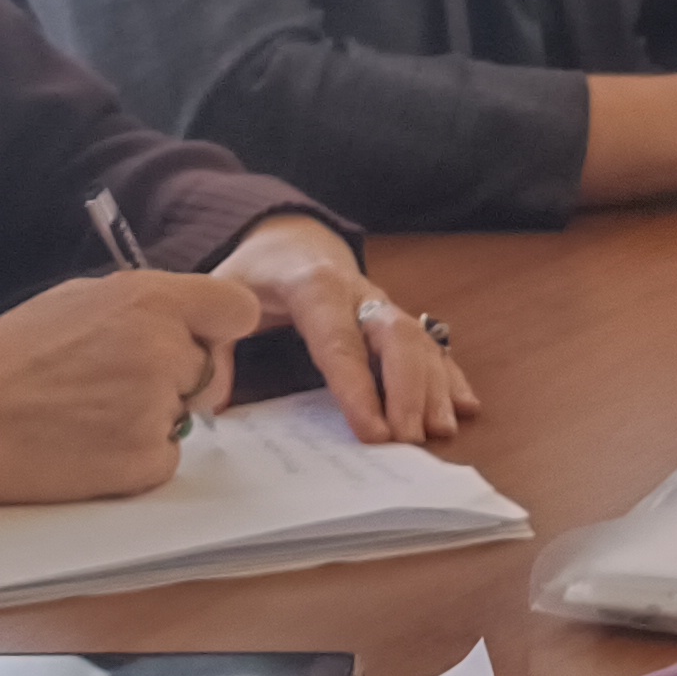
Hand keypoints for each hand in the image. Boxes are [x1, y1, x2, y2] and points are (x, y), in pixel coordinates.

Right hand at [0, 268, 259, 505]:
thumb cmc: (14, 355)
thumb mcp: (83, 298)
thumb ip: (145, 304)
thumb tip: (189, 322)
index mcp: (148, 299)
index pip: (236, 308)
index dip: (218, 326)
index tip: (199, 338)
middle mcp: (162, 349)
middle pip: (209, 368)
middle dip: (177, 376)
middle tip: (116, 383)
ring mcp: (156, 407)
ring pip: (185, 414)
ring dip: (154, 416)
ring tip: (92, 413)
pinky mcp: (145, 460)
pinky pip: (167, 456)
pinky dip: (138, 456)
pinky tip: (91, 445)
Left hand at [213, 213, 480, 443]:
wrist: (287, 236)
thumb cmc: (255, 273)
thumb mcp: (223, 293)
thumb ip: (215, 343)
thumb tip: (212, 400)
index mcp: (312, 286)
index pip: (338, 341)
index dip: (358, 387)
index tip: (373, 432)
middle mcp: (357, 292)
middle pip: (394, 334)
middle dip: (407, 388)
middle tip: (409, 439)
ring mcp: (382, 303)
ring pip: (419, 339)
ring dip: (433, 386)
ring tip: (438, 431)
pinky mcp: (394, 316)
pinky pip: (431, 342)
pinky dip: (450, 374)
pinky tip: (464, 406)